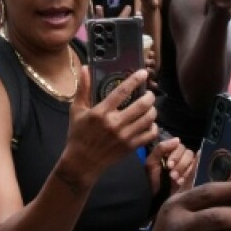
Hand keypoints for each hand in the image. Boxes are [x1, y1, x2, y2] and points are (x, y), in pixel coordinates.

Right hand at [62, 68, 159, 185]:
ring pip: (148, 119)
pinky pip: (149, 134)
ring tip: (150, 107)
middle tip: (149, 94)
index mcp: (101, 112)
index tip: (144, 73)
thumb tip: (85, 68)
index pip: (122, 91)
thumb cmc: (78, 135)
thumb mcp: (77, 111)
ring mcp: (124, 136)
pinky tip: (150, 123)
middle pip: (141, 105)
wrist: (82, 162)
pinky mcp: (130, 147)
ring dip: (153, 110)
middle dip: (149, 96)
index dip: (135, 80)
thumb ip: (83, 89)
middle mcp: (114, 123)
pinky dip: (153, 127)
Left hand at [146, 136, 191, 193]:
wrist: (154, 196)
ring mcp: (187, 165)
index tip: (168, 165)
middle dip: (180, 164)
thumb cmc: (151, 179)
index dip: (176, 155)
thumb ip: (161, 148)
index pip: (180, 146)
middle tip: (171, 175)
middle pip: (189, 153)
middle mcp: (180, 156)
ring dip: (184, 170)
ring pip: (193, 161)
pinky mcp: (192, 175)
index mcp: (170, 151)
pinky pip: (196, 170)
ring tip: (174, 179)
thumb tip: (177, 139)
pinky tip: (180, 182)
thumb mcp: (151, 162)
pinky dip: (188, 176)